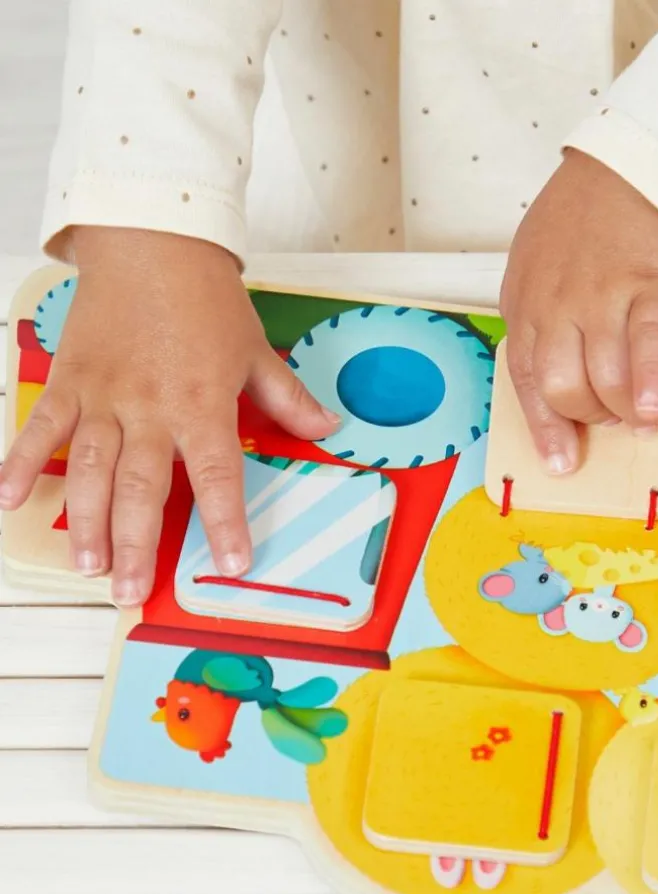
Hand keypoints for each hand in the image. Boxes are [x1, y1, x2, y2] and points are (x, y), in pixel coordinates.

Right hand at [0, 228, 338, 607]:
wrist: (152, 242)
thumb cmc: (205, 298)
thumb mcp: (255, 350)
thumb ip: (289, 398)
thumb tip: (329, 430)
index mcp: (201, 403)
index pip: (217, 476)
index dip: (225, 523)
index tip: (230, 564)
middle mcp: (149, 408)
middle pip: (140, 488)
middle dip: (135, 545)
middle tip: (128, 591)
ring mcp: (102, 397)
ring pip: (88, 470)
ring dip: (84, 521)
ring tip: (86, 566)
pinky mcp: (69, 380)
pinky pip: (40, 428)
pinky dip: (20, 463)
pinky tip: (8, 501)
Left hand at [500, 149, 657, 472]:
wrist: (627, 170)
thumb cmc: (580, 228)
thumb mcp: (534, 273)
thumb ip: (540, 326)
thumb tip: (560, 387)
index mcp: (524, 306)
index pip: (525, 381)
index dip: (544, 429)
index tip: (560, 462)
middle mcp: (556, 305)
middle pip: (561, 388)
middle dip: (586, 418)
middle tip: (608, 420)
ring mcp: (602, 295)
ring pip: (603, 378)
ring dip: (622, 410)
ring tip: (638, 414)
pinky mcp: (649, 287)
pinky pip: (647, 347)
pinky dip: (649, 385)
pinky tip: (654, 411)